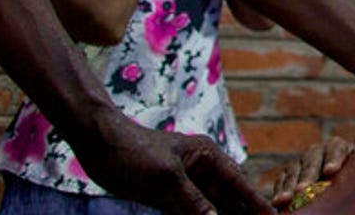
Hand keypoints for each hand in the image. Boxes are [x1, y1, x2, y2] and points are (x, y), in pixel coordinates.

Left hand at [75, 113, 272, 213]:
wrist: (99, 146)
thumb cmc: (135, 152)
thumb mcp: (166, 178)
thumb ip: (192, 203)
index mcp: (207, 156)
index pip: (238, 182)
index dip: (255, 201)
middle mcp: (201, 168)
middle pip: (228, 196)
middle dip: (241, 212)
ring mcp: (184, 182)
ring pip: (211, 206)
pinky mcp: (168, 194)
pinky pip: (190, 211)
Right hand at [267, 130, 354, 208]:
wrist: (337, 179)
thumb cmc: (353, 171)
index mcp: (336, 146)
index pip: (335, 149)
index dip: (333, 160)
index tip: (330, 172)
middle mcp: (316, 151)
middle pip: (311, 162)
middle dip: (307, 177)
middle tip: (303, 190)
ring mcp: (300, 162)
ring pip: (293, 172)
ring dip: (288, 186)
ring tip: (285, 200)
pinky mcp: (288, 174)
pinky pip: (282, 181)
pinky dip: (279, 191)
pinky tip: (277, 203)